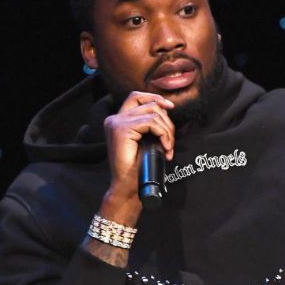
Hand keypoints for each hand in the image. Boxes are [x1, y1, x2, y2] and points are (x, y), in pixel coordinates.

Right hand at [101, 91, 175, 221]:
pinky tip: (165, 147)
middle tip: (170, 140)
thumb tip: (166, 109)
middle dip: (166, 120)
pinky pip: (151, 122)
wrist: (128, 186)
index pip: (136, 97)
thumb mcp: (145, 140)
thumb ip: (149, 124)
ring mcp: (116, 123)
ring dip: (167, 130)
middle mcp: (114, 119)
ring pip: (153, 113)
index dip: (154, 98)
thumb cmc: (138, 167)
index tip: (170, 107)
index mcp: (117, 120)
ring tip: (168, 147)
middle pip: (148, 104)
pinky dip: (163, 134)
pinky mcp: (122, 129)